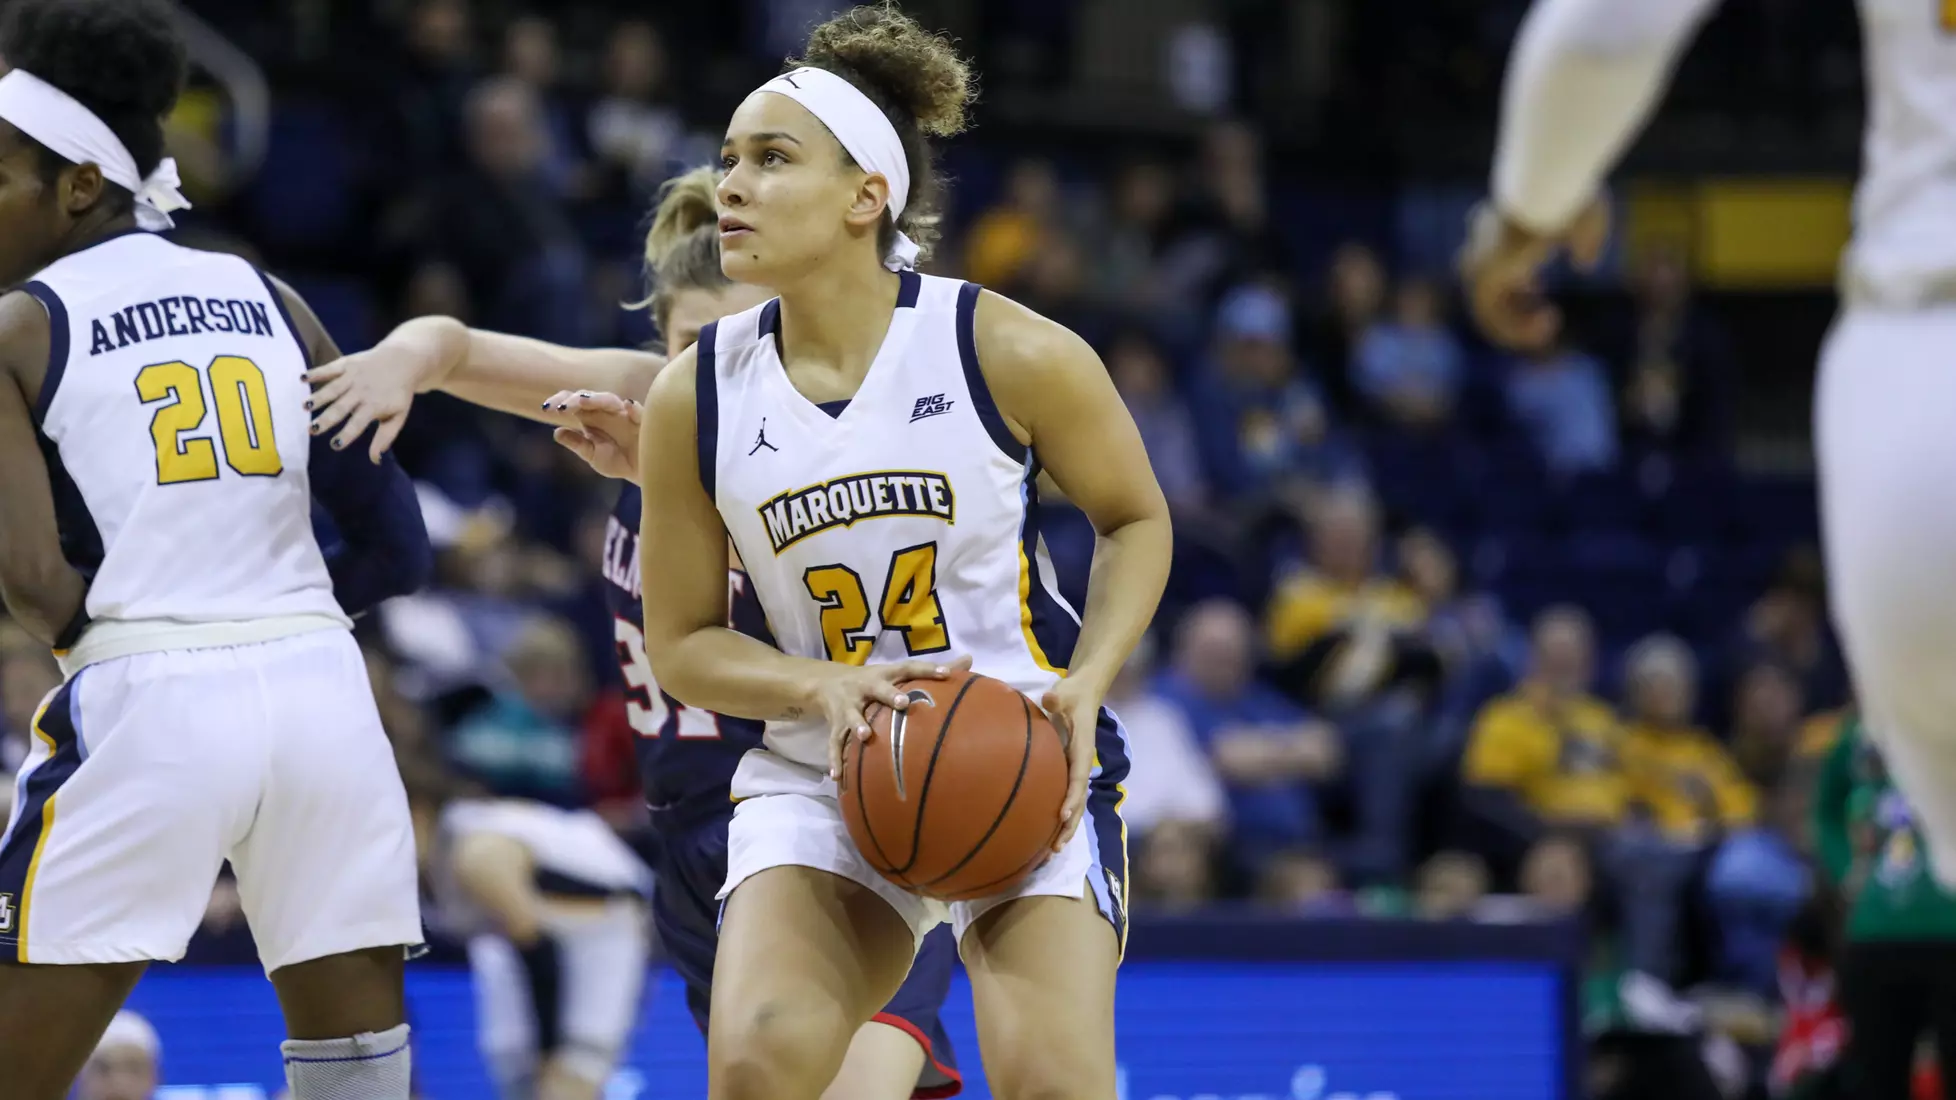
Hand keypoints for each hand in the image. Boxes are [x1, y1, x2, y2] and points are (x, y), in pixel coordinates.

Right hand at [305, 345, 432, 462]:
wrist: (404, 361)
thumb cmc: (398, 393)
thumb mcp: (398, 416)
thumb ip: (385, 437)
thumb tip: (375, 460)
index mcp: (374, 406)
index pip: (358, 423)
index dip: (347, 434)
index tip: (335, 445)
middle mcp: (362, 391)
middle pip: (341, 407)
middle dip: (327, 419)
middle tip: (312, 430)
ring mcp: (353, 376)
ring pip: (333, 389)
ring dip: (318, 397)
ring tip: (305, 407)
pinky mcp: (347, 363)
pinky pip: (330, 368)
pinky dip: (316, 373)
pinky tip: (302, 379)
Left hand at [545, 390, 641, 480]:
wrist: (644, 473)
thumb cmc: (619, 461)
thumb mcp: (593, 455)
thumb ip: (578, 444)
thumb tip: (557, 432)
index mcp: (591, 418)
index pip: (572, 402)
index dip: (559, 401)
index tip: (546, 409)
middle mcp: (606, 412)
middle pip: (587, 398)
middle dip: (573, 400)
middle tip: (561, 408)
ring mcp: (624, 415)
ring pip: (609, 400)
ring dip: (595, 399)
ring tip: (582, 402)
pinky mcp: (643, 423)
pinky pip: (639, 412)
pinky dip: (634, 409)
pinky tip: (627, 406)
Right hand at [818, 655, 972, 780]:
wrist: (826, 682)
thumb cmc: (875, 680)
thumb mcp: (898, 672)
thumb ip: (931, 670)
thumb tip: (969, 659)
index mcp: (885, 674)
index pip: (909, 668)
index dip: (928, 669)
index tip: (947, 674)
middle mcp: (865, 687)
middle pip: (877, 689)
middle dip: (888, 695)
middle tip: (903, 703)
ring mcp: (847, 705)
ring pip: (851, 715)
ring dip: (857, 724)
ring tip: (864, 736)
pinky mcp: (834, 724)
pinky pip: (834, 743)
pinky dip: (835, 759)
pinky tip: (838, 776)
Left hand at [1042, 676, 1108, 852]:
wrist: (1082, 694)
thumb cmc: (1071, 694)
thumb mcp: (1064, 693)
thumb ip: (1057, 698)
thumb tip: (1048, 699)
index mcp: (1083, 750)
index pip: (1079, 778)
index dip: (1073, 797)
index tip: (1063, 814)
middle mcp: (1082, 764)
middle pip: (1079, 801)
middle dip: (1069, 826)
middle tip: (1056, 847)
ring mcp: (1075, 770)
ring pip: (1074, 804)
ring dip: (1064, 827)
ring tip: (1050, 851)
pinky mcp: (1067, 770)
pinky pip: (1063, 796)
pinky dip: (1057, 816)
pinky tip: (1041, 831)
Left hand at [1457, 196, 1611, 351]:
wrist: (1548, 189)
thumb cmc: (1569, 199)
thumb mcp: (1586, 220)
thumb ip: (1587, 241)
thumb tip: (1584, 265)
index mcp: (1497, 226)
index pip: (1492, 261)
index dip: (1512, 281)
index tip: (1536, 288)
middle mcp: (1482, 245)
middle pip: (1486, 289)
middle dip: (1512, 306)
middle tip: (1544, 315)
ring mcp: (1480, 264)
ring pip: (1487, 310)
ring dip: (1518, 327)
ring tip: (1548, 328)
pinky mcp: (1485, 279)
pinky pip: (1490, 319)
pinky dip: (1516, 330)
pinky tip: (1546, 326)